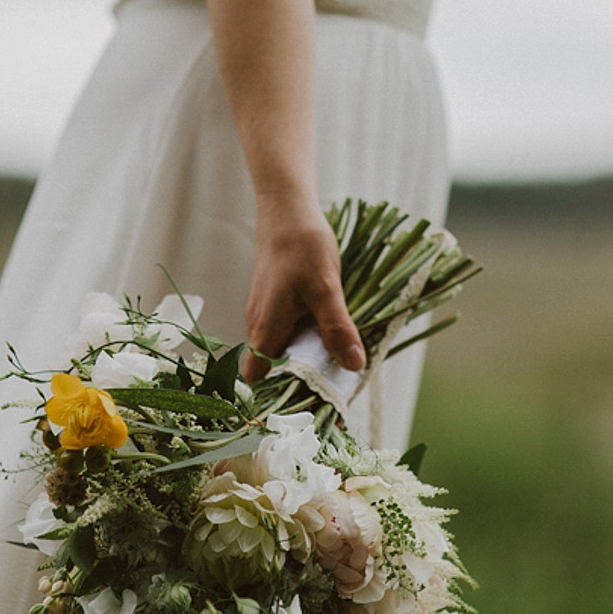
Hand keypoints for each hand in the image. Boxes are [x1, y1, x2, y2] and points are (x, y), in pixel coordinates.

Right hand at [242, 200, 365, 382]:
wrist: (287, 210)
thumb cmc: (302, 246)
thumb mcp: (326, 288)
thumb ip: (337, 328)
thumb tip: (354, 366)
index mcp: (267, 329)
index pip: (258, 378)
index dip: (278, 395)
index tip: (311, 403)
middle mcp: (262, 326)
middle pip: (274, 369)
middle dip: (302, 381)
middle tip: (337, 387)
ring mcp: (268, 315)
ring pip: (285, 350)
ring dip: (309, 359)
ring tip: (340, 364)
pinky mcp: (278, 305)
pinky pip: (290, 333)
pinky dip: (309, 340)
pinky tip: (332, 335)